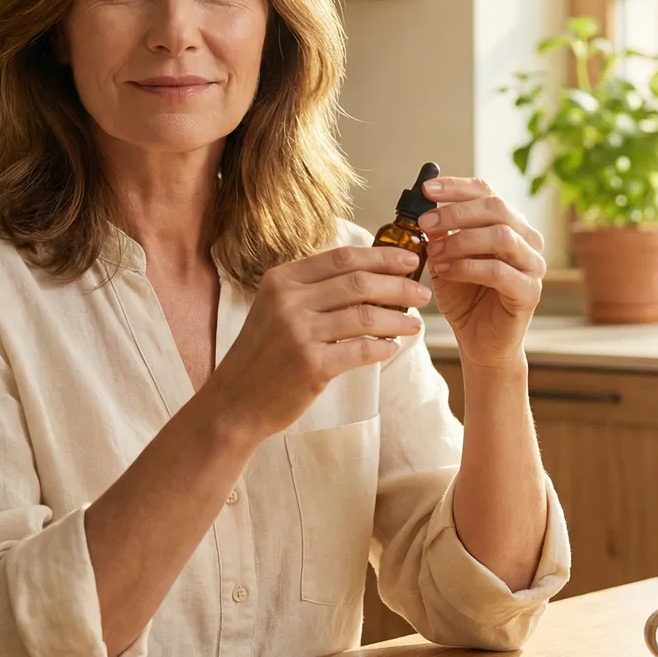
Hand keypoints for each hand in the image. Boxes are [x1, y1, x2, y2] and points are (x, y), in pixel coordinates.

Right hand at [199, 245, 431, 440]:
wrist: (235, 401)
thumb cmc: (262, 354)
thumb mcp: (275, 308)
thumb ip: (313, 289)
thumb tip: (370, 275)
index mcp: (282, 280)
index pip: (342, 257)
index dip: (382, 255)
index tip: (409, 260)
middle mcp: (289, 301)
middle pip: (359, 282)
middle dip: (398, 285)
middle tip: (422, 293)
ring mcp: (300, 333)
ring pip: (366, 316)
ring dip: (399, 318)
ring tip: (415, 324)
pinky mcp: (312, 365)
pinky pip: (362, 351)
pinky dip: (383, 348)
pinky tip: (392, 348)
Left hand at [418, 177, 544, 369]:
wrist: (479, 342)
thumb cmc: (465, 297)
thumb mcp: (446, 259)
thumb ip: (440, 235)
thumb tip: (425, 211)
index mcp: (510, 224)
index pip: (487, 192)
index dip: (457, 187)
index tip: (427, 190)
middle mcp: (528, 240)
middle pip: (497, 208)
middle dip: (455, 212)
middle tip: (425, 223)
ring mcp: (533, 266)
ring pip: (501, 236)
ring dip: (461, 240)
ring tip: (434, 253)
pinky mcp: (530, 292)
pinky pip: (499, 272)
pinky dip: (467, 267)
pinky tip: (446, 271)